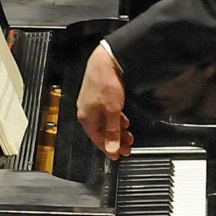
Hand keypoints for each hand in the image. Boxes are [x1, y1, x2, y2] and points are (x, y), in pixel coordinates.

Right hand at [76, 44, 133, 159]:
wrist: (106, 59)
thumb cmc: (105, 81)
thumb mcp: (113, 110)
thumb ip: (113, 131)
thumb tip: (112, 148)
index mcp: (86, 116)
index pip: (97, 138)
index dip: (108, 148)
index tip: (117, 155)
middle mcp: (86, 110)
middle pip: (101, 131)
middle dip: (115, 140)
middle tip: (126, 147)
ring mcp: (92, 102)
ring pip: (105, 122)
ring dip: (117, 130)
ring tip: (128, 135)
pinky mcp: (98, 94)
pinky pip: (106, 112)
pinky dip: (115, 118)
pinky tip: (123, 119)